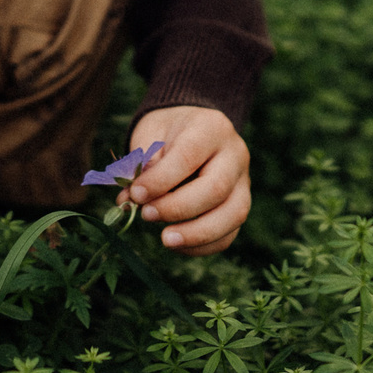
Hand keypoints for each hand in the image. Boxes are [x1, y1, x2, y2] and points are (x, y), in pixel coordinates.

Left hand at [119, 106, 249, 255]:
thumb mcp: (151, 134)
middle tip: (146, 215)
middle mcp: (234, 154)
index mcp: (210, 128)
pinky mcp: (240, 204)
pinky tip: (178, 245)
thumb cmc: (167, 132)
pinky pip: (230, 232)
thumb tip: (128, 202)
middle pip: (216, 188)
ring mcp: (243, 181)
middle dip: (178, 208)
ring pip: (233, 214)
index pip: (189, 156)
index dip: (161, 180)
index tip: (136, 194)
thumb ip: (142, 165)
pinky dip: (204, 245)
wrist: (192, 127)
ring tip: (165, 239)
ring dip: (196, 234)